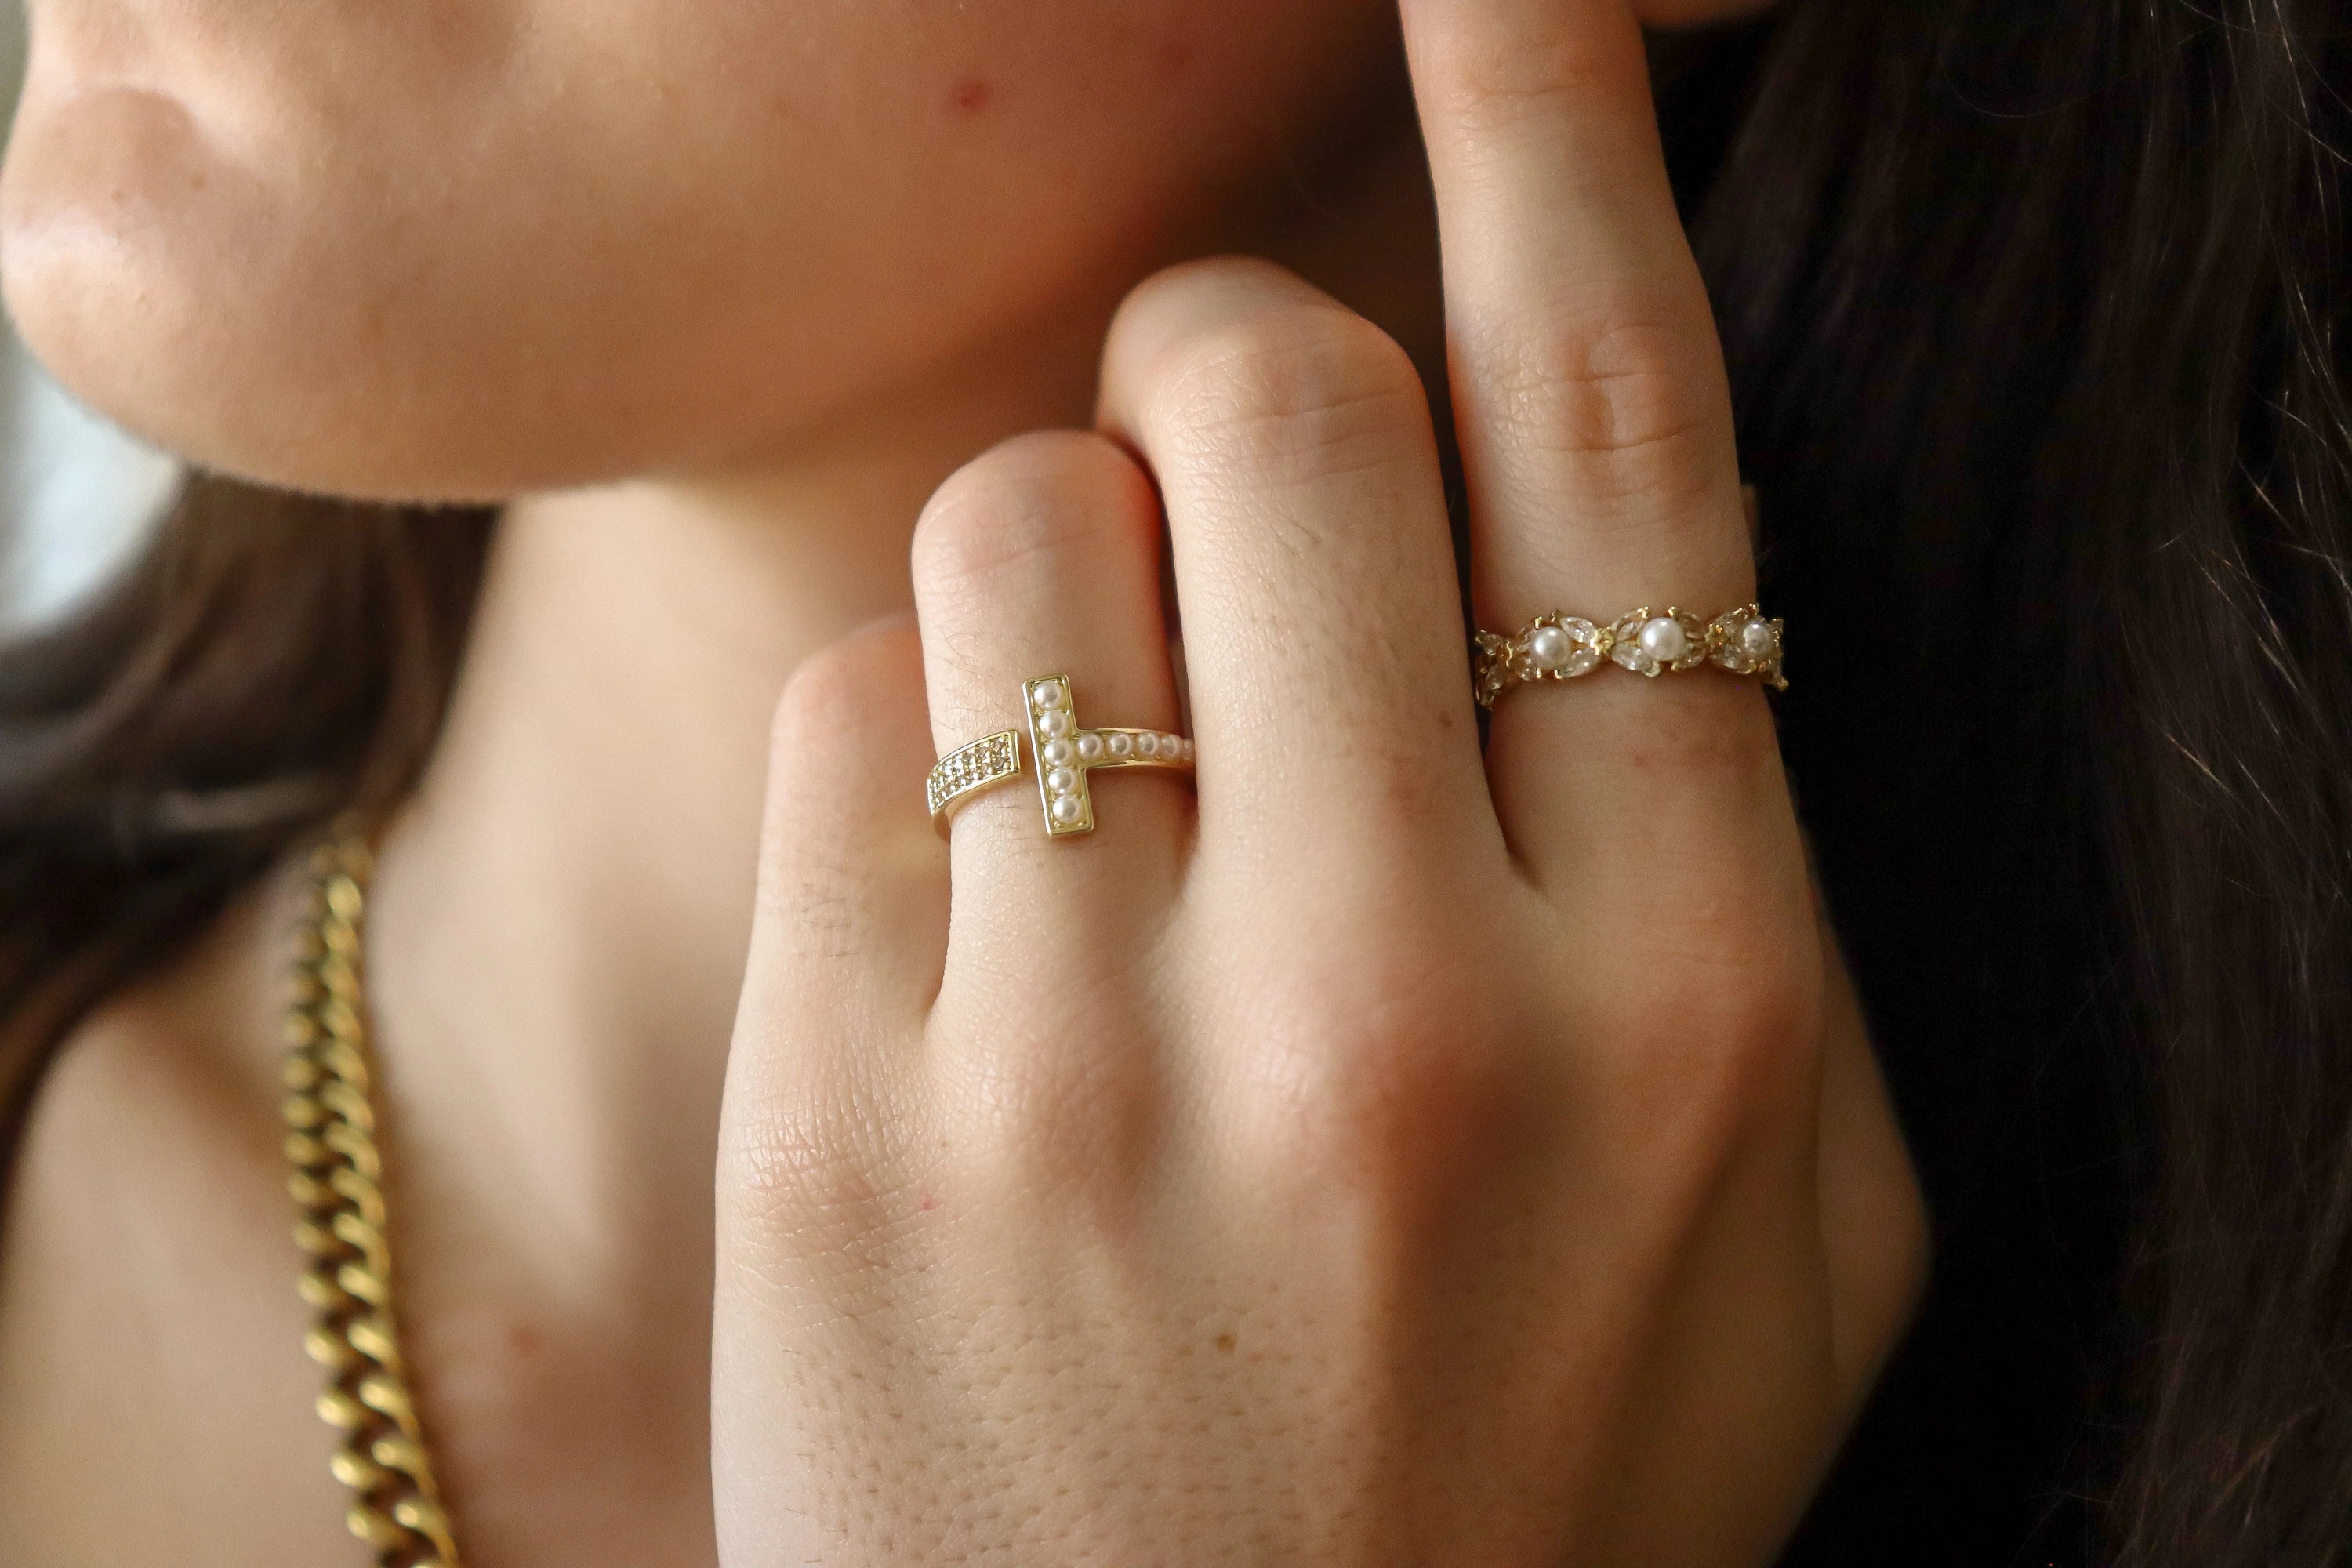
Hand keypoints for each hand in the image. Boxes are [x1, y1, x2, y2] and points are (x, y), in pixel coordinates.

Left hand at [712, 0, 1926, 1560]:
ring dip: (1070, 575)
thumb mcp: (1772, 1233)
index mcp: (1685, 1008)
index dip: (1555, 139)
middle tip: (1249, 482)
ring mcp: (1092, 1068)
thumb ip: (1726, 891)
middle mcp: (1399, 1008)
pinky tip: (981, 950)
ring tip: (1116, 778)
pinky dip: (913, 769)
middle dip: (1248, 375)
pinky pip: (848, 725)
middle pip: (1278, 391)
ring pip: (1024, 517)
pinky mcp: (844, 1123)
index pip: (1620, 443)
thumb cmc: (1517, 1491)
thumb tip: (1606, 572)